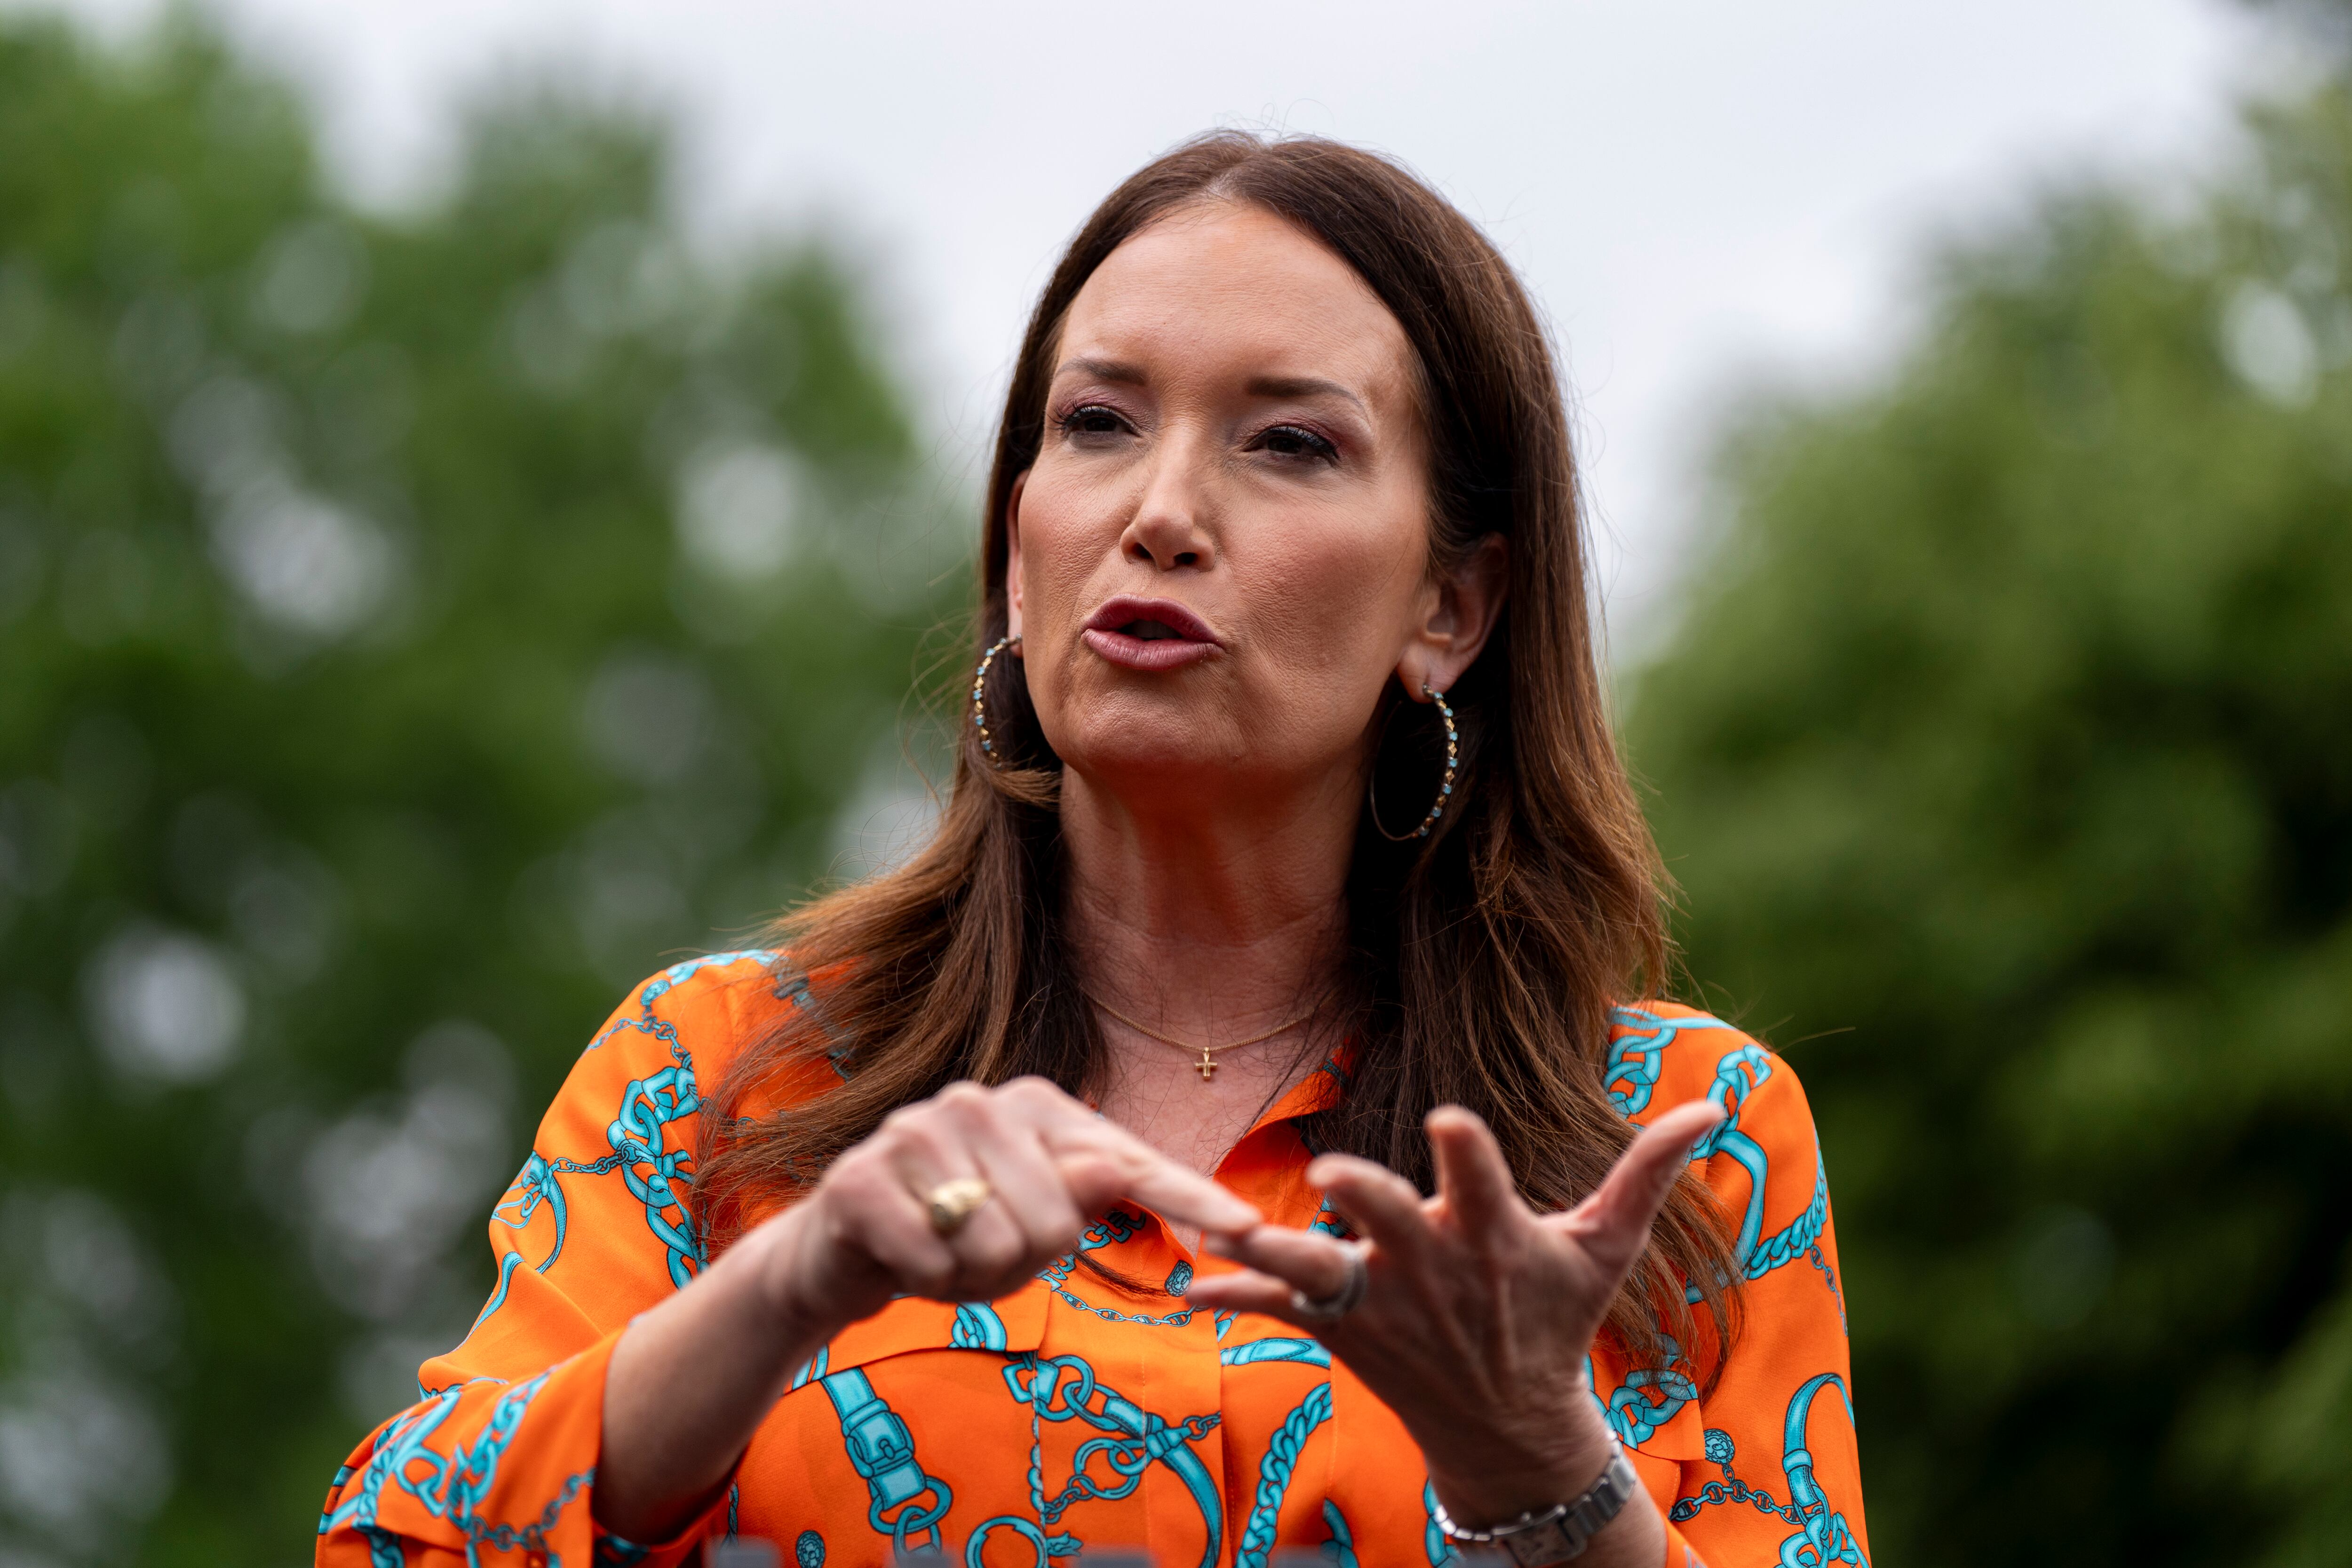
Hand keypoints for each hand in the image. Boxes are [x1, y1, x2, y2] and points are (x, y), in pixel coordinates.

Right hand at [754, 1076, 1261, 1338]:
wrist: (842, 1246)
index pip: (1131, 1162)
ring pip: (998, 1247)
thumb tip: (1115, 1171)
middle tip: (982, 1256)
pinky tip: (904, 1257)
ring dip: (972, 1278)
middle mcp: (978, 1102)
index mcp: (1035, 1107)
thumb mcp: (1034, 1217)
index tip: (1250, 1229)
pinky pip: (932, 1261)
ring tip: (945, 1253)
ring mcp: (916, 1131)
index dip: (1192, 1199)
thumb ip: (1085, 1195)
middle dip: (1024, 1265)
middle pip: (1058, 1225)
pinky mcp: (862, 1178)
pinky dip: (925, 1280)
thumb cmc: (958, 1230)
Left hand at [1188, 1099, 1723, 1541]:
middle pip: (1392, 1225)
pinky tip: (1181, 1289)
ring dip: (1275, 1254)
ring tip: (1228, 1235)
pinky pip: (1275, 1310)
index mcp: (1494, 1238)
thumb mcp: (1608, 1248)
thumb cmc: (1558, 1320)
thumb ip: (1648, 1171)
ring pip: (1321, 1271)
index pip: (1481, 1182)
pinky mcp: (1340, 1326)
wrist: (1513, 1429)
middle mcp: (1432, 1269)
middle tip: (1330, 1177)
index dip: (1465, 1152)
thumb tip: (1713, 1105)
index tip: (1444, 1120)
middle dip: (1365, 1202)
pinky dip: (1229, 1298)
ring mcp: (1382, 1302)